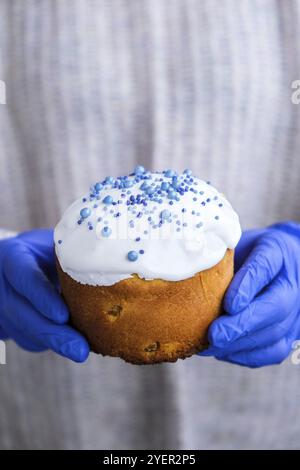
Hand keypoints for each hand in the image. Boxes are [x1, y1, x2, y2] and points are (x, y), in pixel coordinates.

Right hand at [0, 229, 88, 361]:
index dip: (42, 298)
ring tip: (81, 351)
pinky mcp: (11, 325)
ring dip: (55, 343)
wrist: (20, 262)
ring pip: (26, 331)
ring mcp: (4, 307)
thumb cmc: (47, 249)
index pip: (25, 278)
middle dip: (53, 334)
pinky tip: (73, 345)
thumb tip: (108, 263)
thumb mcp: (55, 243)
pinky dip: (52, 343)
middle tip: (80, 350)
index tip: (63, 316)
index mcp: (14, 256)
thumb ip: (72, 253)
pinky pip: (31, 340)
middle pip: (24, 313)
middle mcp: (4, 284)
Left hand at [200, 222, 299, 366]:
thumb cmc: (247, 252)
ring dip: (240, 344)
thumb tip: (188, 266)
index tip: (229, 305)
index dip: (248, 286)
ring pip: (274, 333)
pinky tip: (221, 351)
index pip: (264, 267)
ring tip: (209, 346)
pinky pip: (272, 351)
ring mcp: (295, 310)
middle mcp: (292, 283)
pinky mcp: (289, 333)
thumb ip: (220, 255)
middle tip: (214, 335)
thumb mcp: (235, 243)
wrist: (276, 263)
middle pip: (275, 307)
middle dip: (242, 325)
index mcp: (277, 252)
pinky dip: (245, 355)